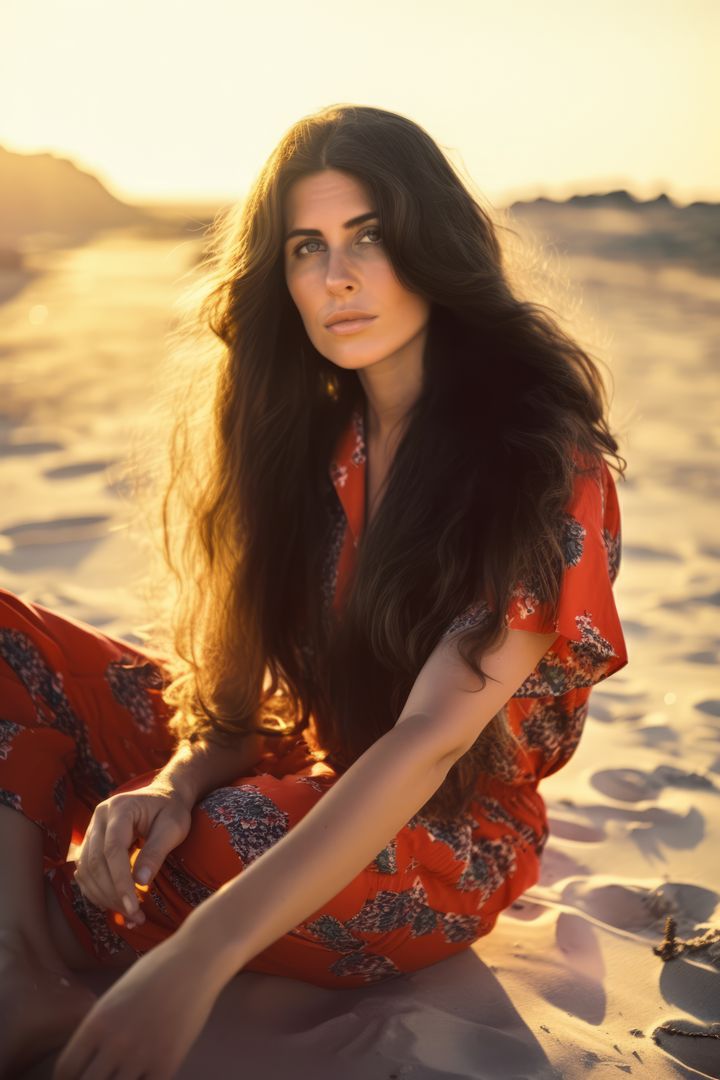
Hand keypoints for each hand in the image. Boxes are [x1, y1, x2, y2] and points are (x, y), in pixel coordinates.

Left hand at [52, 931, 221, 1079]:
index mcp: (96, 1022)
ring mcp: (141, 1057)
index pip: (65, 1070)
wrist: (196, 962)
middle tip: (101, 1074)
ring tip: (123, 1074)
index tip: (76, 1076)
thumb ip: (101, 1029)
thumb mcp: (116, 996)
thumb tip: (90, 1060)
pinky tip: (145, 1074)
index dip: (68, 1078)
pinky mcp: (167, 1065)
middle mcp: (114, 1043)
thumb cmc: (156, 971)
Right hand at [73, 782, 191, 925]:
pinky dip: (98, 892)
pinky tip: (116, 904)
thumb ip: (156, 852)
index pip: (112, 849)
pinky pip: (86, 872)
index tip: (133, 906)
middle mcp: (99, 817)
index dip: (120, 880)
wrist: (164, 796)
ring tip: (130, 914)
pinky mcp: (90, 843)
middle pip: (95, 862)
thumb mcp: (173, 828)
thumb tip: (141, 882)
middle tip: (135, 915)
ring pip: (86, 870)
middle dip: (113, 893)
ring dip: (104, 897)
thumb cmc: (172, 810)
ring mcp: (92, 830)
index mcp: (120, 809)